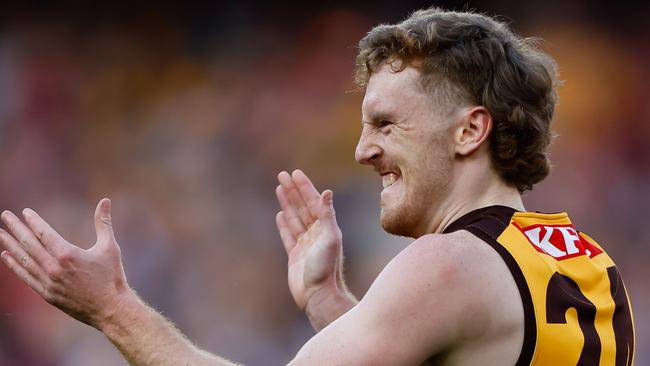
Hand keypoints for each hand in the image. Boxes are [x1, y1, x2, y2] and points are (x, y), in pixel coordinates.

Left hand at [0, 198, 130, 328]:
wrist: (110, 309)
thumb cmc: (112, 276)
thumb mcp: (110, 247)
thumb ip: (103, 222)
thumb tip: (105, 201)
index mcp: (68, 254)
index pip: (44, 233)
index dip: (34, 221)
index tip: (25, 212)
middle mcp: (54, 268)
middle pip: (29, 244)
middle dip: (16, 228)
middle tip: (5, 216)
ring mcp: (48, 282)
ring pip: (24, 260)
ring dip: (10, 245)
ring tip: (1, 234)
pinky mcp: (47, 295)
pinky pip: (26, 277)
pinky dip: (15, 266)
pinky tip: (6, 256)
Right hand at [275, 170, 345, 310]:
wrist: (318, 296)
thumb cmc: (326, 268)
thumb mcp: (329, 238)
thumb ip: (327, 215)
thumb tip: (327, 191)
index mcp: (325, 227)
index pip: (312, 201)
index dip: (304, 187)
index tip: (295, 173)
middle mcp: (316, 233)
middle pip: (302, 206)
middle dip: (292, 190)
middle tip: (282, 174)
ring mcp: (305, 244)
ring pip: (294, 218)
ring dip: (287, 203)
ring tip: (279, 188)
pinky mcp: (295, 255)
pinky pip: (288, 235)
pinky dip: (284, 223)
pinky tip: (280, 213)